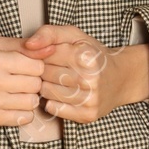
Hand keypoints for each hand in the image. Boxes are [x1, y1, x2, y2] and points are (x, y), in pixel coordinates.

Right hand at [0, 39, 44, 127]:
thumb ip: (22, 46)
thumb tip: (52, 48)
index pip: (35, 65)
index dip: (36, 66)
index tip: (27, 68)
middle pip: (35, 85)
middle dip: (33, 82)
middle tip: (21, 81)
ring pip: (31, 103)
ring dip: (28, 98)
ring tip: (16, 92)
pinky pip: (21, 119)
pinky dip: (21, 112)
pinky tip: (11, 104)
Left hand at [22, 26, 148, 123]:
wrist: (120, 79)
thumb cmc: (93, 55)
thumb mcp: (74, 36)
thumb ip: (49, 33)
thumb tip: (28, 45)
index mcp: (86, 56)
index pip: (45, 55)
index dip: (46, 54)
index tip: (56, 55)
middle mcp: (91, 79)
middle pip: (45, 74)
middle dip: (46, 70)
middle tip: (59, 68)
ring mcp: (90, 99)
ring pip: (46, 92)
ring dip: (48, 86)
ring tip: (61, 81)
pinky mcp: (87, 115)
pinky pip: (53, 109)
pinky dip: (53, 101)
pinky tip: (63, 94)